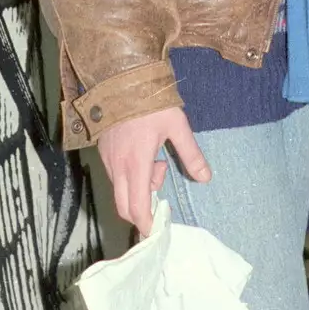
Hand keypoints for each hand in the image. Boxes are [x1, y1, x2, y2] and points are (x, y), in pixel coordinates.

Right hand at [97, 105, 209, 234]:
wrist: (121, 77)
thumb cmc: (151, 102)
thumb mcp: (177, 125)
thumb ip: (190, 153)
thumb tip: (205, 177)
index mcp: (136, 163)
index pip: (137, 207)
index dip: (147, 224)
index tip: (157, 232)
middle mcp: (117, 166)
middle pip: (124, 206)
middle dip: (142, 210)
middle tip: (160, 195)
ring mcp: (108, 159)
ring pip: (120, 190)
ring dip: (139, 189)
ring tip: (157, 161)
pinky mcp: (103, 151)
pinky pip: (115, 176)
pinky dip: (130, 177)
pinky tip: (144, 154)